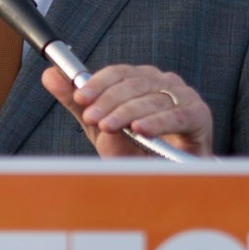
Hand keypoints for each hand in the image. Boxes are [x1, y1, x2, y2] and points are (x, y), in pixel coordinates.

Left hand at [42, 64, 212, 159]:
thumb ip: (77, 102)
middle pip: (133, 83)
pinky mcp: (199, 115)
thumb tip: (49, 75)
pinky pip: (177, 115)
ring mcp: (182, 96)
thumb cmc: (136, 149)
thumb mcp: (101, 126)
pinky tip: (141, 130)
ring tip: (110, 127)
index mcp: (140, 79)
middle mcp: (162, 82)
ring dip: (128, 113)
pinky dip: (158, 122)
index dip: (98, 83)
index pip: (118, 73)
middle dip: (109, 101)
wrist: (169, 176)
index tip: (80, 98)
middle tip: (92, 118)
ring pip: (152, 98)